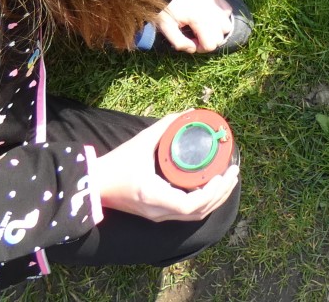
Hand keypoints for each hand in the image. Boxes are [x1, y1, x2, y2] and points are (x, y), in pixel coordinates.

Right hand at [93, 114, 239, 221]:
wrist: (95, 185)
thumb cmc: (116, 164)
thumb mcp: (142, 141)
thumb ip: (166, 126)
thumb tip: (189, 113)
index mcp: (155, 196)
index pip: (191, 205)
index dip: (211, 192)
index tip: (222, 174)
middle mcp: (158, 211)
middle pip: (198, 213)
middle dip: (220, 194)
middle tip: (233, 173)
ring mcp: (158, 216)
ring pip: (194, 216)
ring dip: (214, 199)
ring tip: (227, 180)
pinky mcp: (157, 214)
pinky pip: (186, 213)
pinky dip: (203, 202)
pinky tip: (211, 187)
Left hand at [153, 0, 232, 52]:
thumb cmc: (165, 6)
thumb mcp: (166, 27)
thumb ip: (179, 42)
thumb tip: (193, 49)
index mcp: (199, 21)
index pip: (211, 45)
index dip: (200, 48)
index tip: (189, 40)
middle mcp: (212, 12)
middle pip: (221, 37)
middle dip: (209, 40)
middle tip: (194, 35)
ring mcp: (215, 3)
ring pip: (227, 25)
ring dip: (218, 30)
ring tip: (204, 27)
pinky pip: (228, 10)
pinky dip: (222, 17)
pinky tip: (210, 17)